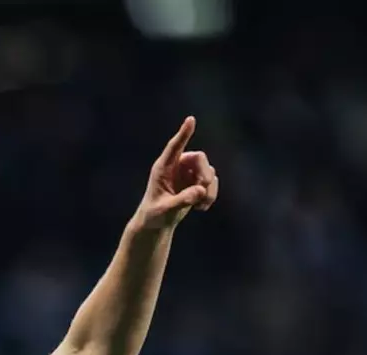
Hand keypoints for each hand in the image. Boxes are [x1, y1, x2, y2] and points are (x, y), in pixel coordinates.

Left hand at [133, 116, 218, 230]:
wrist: (157, 223)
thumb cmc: (154, 215)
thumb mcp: (165, 210)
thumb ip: (182, 200)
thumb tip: (200, 190)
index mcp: (163, 168)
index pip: (174, 147)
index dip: (183, 134)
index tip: (190, 120)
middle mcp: (177, 166)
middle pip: (200, 158)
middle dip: (205, 175)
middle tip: (203, 192)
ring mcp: (188, 173)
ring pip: (209, 172)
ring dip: (209, 189)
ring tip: (200, 206)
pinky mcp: (196, 182)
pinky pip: (212, 182)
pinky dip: (211, 195)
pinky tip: (201, 208)